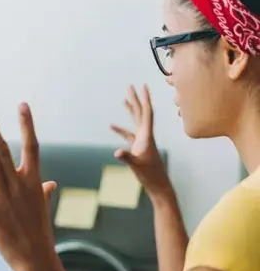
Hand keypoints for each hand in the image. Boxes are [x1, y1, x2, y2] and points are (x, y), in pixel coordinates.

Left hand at [0, 103, 60, 270]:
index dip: (27, 124)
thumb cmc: (40, 233)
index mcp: (35, 181)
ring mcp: (3, 197)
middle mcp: (19, 185)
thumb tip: (52, 184)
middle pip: (4, 148)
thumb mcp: (43, 208)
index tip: (22, 104)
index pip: (32, 146)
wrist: (36, 259)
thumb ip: (44, 192)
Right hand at [110, 85, 172, 200]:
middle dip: (136, 99)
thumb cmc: (150, 175)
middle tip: (130, 86)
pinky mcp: (138, 148)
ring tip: (124, 99)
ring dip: (130, 110)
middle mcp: (145, 135)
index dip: (144, 99)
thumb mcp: (137, 166)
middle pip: (141, 113)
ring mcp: (142, 141)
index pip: (147, 113)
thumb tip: (117, 152)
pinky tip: (112, 126)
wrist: (158, 184)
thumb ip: (127, 157)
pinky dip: (120, 129)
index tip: (142, 86)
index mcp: (147, 136)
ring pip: (135, 121)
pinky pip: (128, 134)